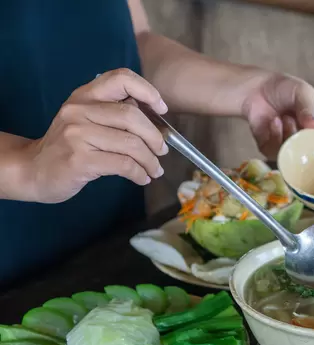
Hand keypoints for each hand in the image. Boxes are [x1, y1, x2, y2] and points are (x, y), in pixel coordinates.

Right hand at [22, 68, 168, 202]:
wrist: (33, 170)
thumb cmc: (68, 146)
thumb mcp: (85, 120)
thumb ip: (113, 113)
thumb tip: (154, 117)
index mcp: (84, 96)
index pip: (121, 78)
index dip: (148, 90)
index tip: (162, 109)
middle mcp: (80, 111)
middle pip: (132, 116)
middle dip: (155, 136)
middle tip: (162, 150)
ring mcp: (78, 135)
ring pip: (131, 144)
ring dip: (150, 160)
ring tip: (155, 170)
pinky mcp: (80, 160)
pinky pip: (123, 165)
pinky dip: (139, 173)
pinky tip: (142, 178)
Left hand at [241, 73, 313, 158]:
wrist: (256, 89)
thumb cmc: (283, 89)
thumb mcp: (301, 91)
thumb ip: (308, 108)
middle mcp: (303, 140)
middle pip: (309, 151)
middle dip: (302, 137)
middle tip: (295, 119)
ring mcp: (286, 146)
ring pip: (292, 154)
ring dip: (288, 134)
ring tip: (284, 118)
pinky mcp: (269, 148)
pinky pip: (275, 152)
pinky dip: (275, 137)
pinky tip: (273, 122)